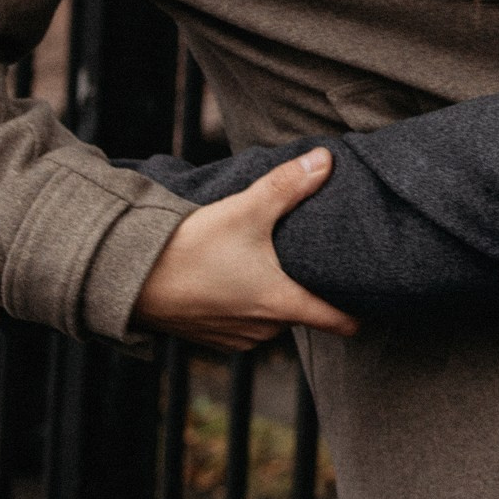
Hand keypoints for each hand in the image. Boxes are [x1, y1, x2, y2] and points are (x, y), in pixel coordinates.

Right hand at [131, 149, 360, 350]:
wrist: (127, 279)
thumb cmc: (190, 248)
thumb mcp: (245, 210)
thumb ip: (289, 185)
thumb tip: (327, 159)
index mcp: (281, 303)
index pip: (338, 322)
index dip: (357, 312)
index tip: (371, 300)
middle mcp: (263, 329)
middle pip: (303, 313)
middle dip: (308, 290)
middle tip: (311, 260)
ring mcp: (235, 337)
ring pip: (272, 318)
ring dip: (273, 297)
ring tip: (269, 264)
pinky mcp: (210, 338)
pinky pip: (243, 324)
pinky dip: (244, 305)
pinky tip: (234, 277)